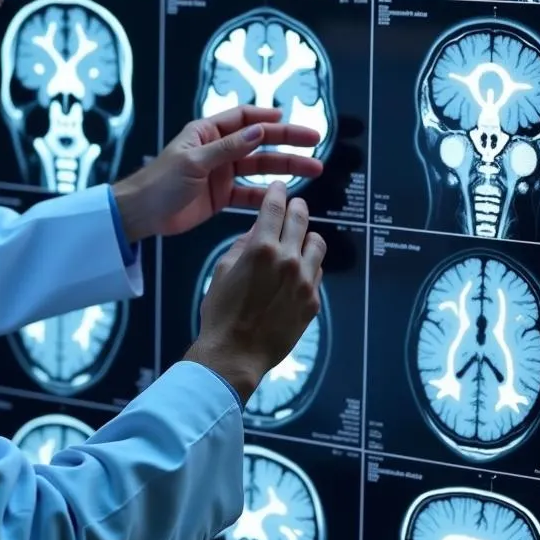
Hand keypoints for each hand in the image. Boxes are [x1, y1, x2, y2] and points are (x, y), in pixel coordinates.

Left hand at [111, 105, 322, 241]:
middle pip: (259, 142)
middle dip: (287, 141)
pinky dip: (267, 195)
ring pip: (260, 167)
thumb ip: (228, 148)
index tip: (291, 119)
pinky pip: (250, 193)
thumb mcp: (193, 162)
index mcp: (207, 133)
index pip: (243, 118)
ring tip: (314, 169)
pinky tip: (286, 196)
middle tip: (315, 141)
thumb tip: (259, 131)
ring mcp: (221, 173)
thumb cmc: (159, 181)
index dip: (268, 117)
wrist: (141, 213)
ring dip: (286, 168)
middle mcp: (217, 150)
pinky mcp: (221, 197)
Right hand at [184, 182, 325, 405]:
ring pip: (317, 245)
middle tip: (295, 204)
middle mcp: (288, 260)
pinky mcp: (312, 301)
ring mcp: (304, 281)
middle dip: (297, 208)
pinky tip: (298, 271)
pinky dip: (309, 265)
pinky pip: (317, 272)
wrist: (235, 353)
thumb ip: (241, 246)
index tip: (279, 187)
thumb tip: (255, 233)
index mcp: (261, 249)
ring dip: (307, 237)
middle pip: (300, 221)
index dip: (277, 193)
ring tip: (299, 240)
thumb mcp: (221, 271)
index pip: (274, 209)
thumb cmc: (221, 313)